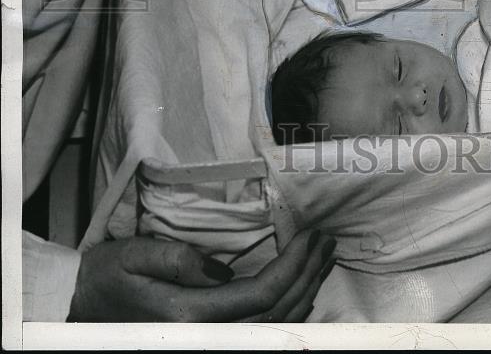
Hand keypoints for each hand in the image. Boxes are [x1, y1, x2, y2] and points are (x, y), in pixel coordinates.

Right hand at [68, 230, 334, 322]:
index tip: (312, 235)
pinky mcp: (207, 335)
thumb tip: (222, 269)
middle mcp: (205, 334)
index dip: (294, 266)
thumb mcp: (134, 255)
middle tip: (327, 241)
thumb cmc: (106, 275)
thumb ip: (178, 260)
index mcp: (191, 314)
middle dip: (308, 275)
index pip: (262, 295)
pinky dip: (286, 306)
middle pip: (276, 313)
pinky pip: (259, 328)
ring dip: (303, 290)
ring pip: (273, 325)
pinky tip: (298, 284)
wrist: (79, 304)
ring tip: (321, 258)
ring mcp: (207, 339)